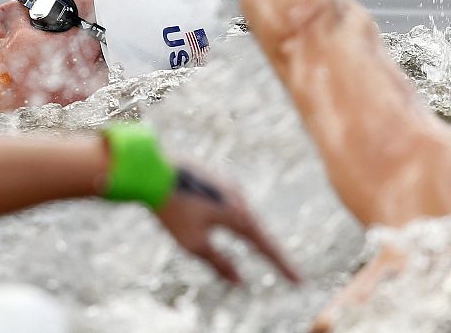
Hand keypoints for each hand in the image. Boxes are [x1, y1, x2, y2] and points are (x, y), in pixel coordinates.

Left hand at [157, 163, 300, 284]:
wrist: (152, 170)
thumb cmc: (172, 209)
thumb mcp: (194, 243)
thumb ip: (219, 263)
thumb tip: (239, 281)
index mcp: (238, 216)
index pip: (266, 247)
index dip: (283, 266)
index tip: (300, 282)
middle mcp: (238, 197)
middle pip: (256, 230)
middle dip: (268, 250)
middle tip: (285, 270)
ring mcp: (226, 184)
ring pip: (242, 214)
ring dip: (248, 232)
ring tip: (260, 248)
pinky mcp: (213, 177)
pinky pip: (230, 202)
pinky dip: (234, 217)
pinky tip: (229, 219)